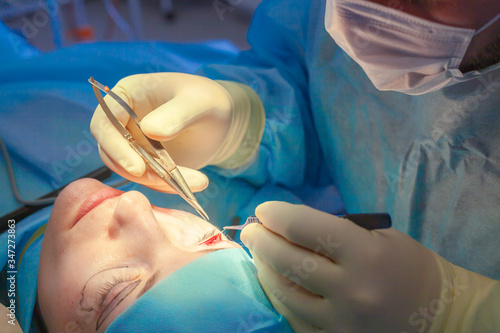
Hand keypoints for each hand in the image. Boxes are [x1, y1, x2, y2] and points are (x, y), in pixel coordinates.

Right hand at [90, 73, 263, 192]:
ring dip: (159, 182)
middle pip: (112, 152)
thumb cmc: (209, 101)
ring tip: (198, 180)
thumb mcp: (198, 103)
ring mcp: (132, 144)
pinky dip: (168, 186)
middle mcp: (122, 120)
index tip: (137, 168)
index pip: (104, 122)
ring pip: (130, 171)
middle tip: (171, 181)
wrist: (222, 120)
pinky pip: (147, 180)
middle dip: (140, 171)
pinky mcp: (145, 163)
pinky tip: (197, 182)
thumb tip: (149, 130)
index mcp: (126, 96)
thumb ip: (176, 114)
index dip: (114, 147)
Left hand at [241, 201, 461, 332]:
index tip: (264, 210)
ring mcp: (341, 322)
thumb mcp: (379, 236)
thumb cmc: (409, 267)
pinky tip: (274, 281)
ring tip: (258, 253)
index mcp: (365, 254)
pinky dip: (280, 296)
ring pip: (284, 292)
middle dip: (261, 240)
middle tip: (251, 230)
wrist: (438, 315)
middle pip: (287, 260)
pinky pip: (295, 317)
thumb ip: (336, 232)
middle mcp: (350, 290)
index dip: (276, 215)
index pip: (304, 227)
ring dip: (264, 268)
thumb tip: (290, 227)